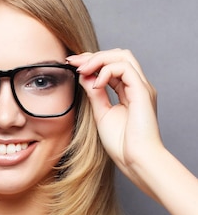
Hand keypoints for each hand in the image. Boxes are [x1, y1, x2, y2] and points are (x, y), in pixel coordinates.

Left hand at [67, 49, 162, 196]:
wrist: (135, 159)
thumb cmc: (122, 144)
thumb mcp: (102, 114)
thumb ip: (95, 94)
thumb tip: (84, 76)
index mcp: (128, 91)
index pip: (111, 65)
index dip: (92, 61)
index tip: (71, 63)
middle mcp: (137, 86)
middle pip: (118, 55)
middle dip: (93, 55)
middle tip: (73, 62)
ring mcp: (141, 87)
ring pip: (122, 56)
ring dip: (98, 59)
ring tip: (82, 70)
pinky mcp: (142, 92)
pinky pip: (124, 69)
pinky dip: (106, 71)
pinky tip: (95, 83)